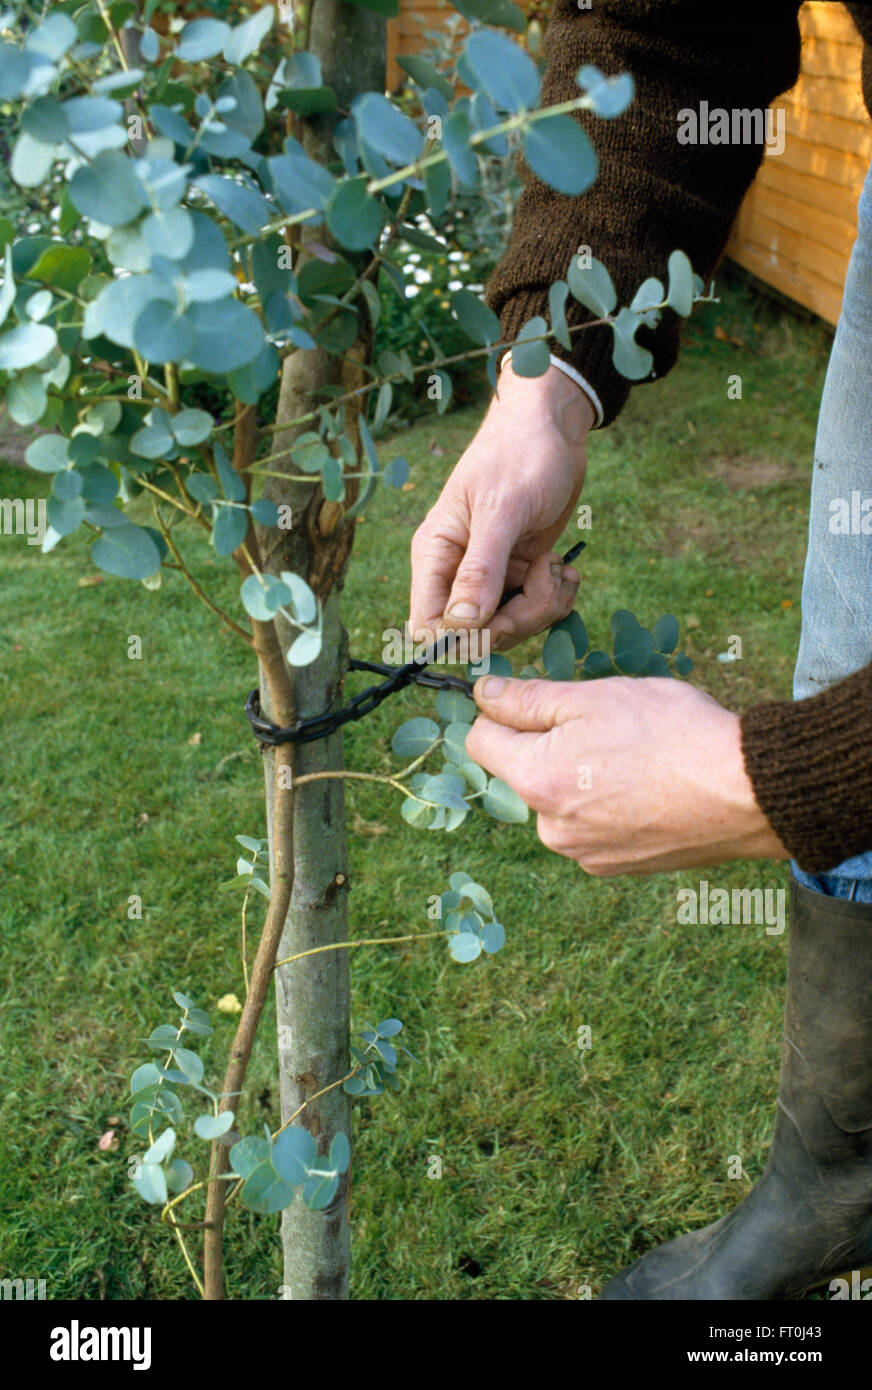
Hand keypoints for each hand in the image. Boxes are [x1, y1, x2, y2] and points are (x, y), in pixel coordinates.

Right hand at [408, 361, 594, 650]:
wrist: (554, 430)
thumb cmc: (520, 455)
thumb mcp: (502, 509)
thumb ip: (481, 568)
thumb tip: (461, 624)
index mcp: (436, 555)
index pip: (428, 625)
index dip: (463, 638)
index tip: (500, 620)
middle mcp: (457, 572)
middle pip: (477, 636)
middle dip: (517, 619)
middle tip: (545, 580)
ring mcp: (491, 577)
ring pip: (510, 627)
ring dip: (543, 606)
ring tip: (558, 567)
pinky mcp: (520, 575)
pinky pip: (534, 611)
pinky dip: (556, 597)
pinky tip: (565, 568)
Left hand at [466, 675, 789, 874]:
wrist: (746, 792)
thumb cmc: (673, 734)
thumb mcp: (594, 697)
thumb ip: (528, 698)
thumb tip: (482, 695)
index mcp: (536, 780)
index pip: (479, 741)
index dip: (500, 711)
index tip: (534, 698)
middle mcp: (551, 828)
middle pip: (524, 772)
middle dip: (550, 745)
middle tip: (607, 725)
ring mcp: (585, 854)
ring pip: (561, 800)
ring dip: (582, 776)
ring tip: (636, 758)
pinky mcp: (617, 866)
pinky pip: (594, 826)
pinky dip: (610, 805)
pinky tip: (649, 787)